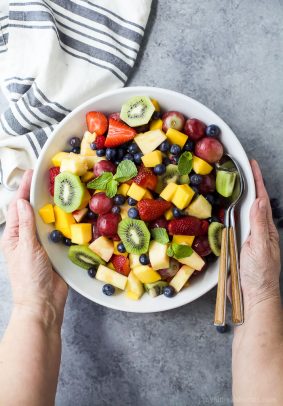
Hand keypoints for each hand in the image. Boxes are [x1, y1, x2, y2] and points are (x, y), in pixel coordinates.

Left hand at [1, 170, 67, 328]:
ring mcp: (40, 243)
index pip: (18, 206)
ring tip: (60, 190)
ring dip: (51, 205)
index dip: (24, 189)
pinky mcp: (54, 250)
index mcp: (14, 235)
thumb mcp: (26, 248)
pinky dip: (62, 220)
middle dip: (37, 193)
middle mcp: (26, 237)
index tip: (32, 173)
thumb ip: (26, 225)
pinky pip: (57, 231)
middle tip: (48, 177)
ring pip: (45, 219)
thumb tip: (22, 202)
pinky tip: (69, 213)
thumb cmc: (29, 279)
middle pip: (31, 210)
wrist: (43, 303)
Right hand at [239, 160, 280, 313]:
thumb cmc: (260, 274)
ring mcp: (246, 237)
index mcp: (265, 229)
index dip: (257, 181)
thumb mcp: (261, 247)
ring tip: (231, 182)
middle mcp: (256, 230)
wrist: (253, 296)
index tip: (251, 164)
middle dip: (248, 183)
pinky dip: (228, 213)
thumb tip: (258, 200)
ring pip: (241, 212)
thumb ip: (259, 224)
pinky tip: (224, 209)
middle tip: (239, 167)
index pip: (260, 199)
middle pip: (251, 201)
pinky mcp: (236, 245)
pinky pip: (231, 224)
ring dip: (237, 196)